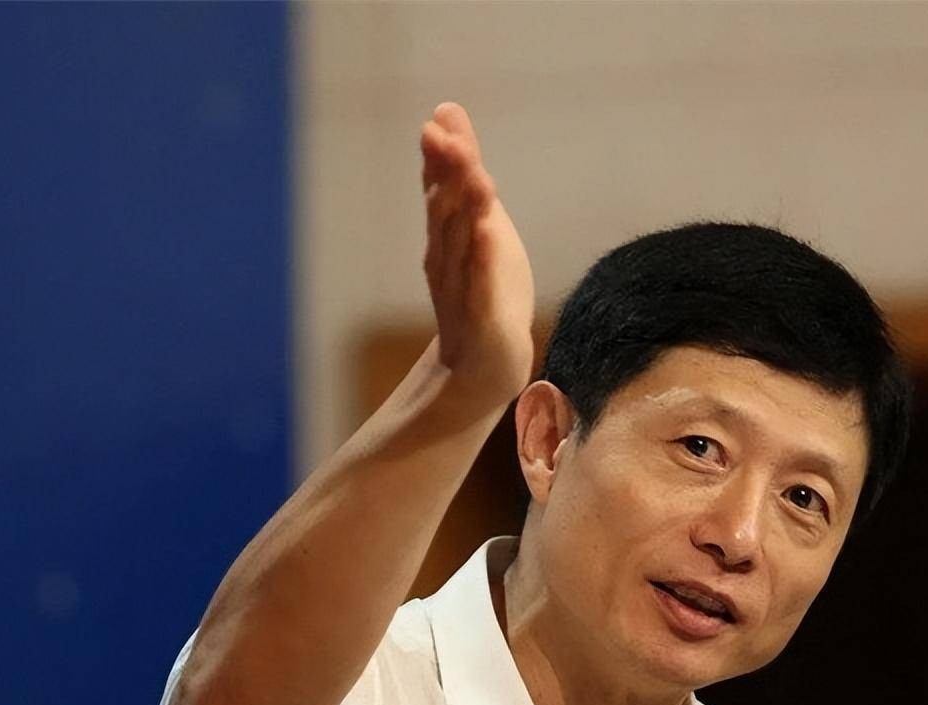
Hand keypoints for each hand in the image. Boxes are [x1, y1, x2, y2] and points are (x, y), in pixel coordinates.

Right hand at [420, 102, 534, 401]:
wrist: (481, 369)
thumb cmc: (482, 290)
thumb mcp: (479, 221)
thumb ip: (464, 171)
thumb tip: (446, 111)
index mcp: (446, 236)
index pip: (440, 189)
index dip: (440, 157)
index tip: (440, 120)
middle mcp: (445, 258)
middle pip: (444, 210)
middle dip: (445, 174)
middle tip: (442, 136)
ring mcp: (460, 289)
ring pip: (460, 244)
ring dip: (464, 209)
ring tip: (474, 175)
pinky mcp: (481, 320)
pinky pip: (479, 286)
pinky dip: (482, 260)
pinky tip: (488, 235)